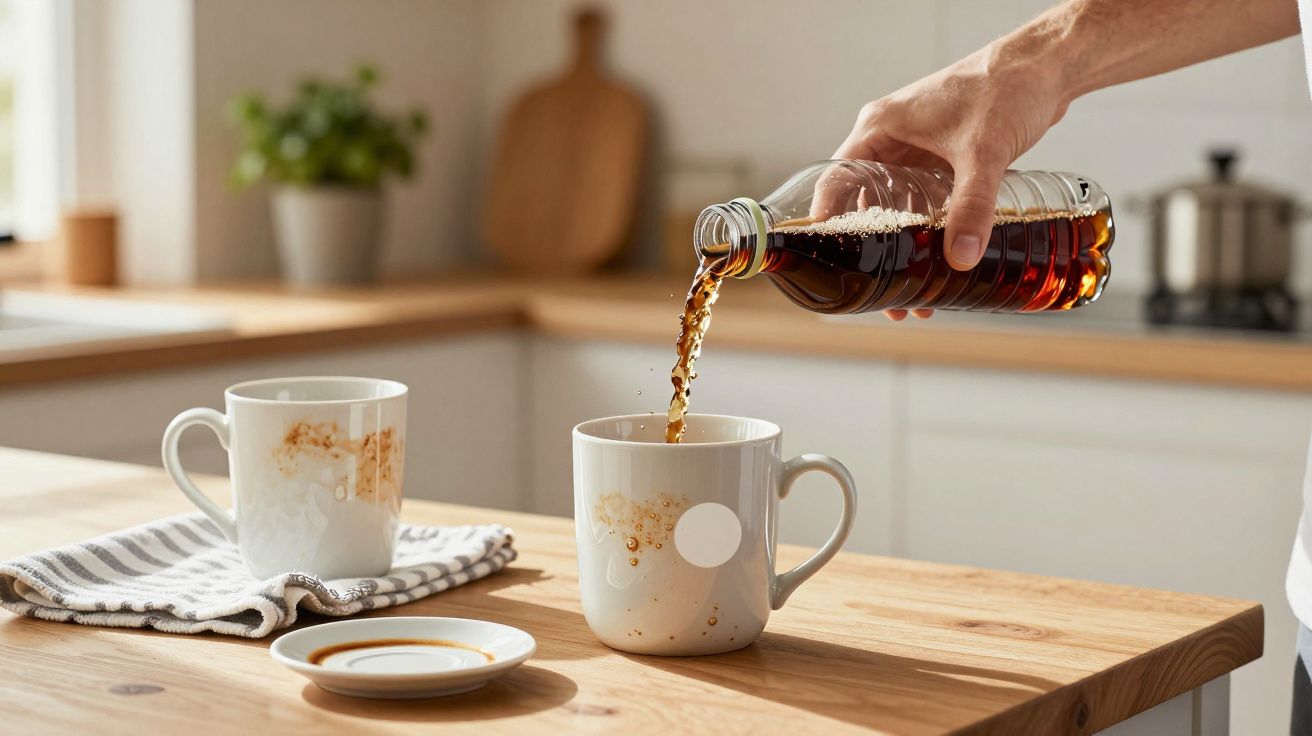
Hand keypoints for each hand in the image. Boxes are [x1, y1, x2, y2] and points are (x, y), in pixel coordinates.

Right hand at [831, 41, 1070, 319]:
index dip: (828, 221)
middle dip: (873, 245)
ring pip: (896, 201)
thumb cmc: (1005, 87)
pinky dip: (927, 225)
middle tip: (881, 288)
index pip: (836, 178)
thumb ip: (972, 207)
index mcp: (880, 126)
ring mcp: (917, 146)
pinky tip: (937, 255)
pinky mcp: (943, 155)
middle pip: (864, 198)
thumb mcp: (982, 153)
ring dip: (902, 240)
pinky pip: (924, 196)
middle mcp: (891, 137)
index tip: (831, 258)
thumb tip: (961, 257)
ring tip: (912, 284)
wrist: (1045, 67)